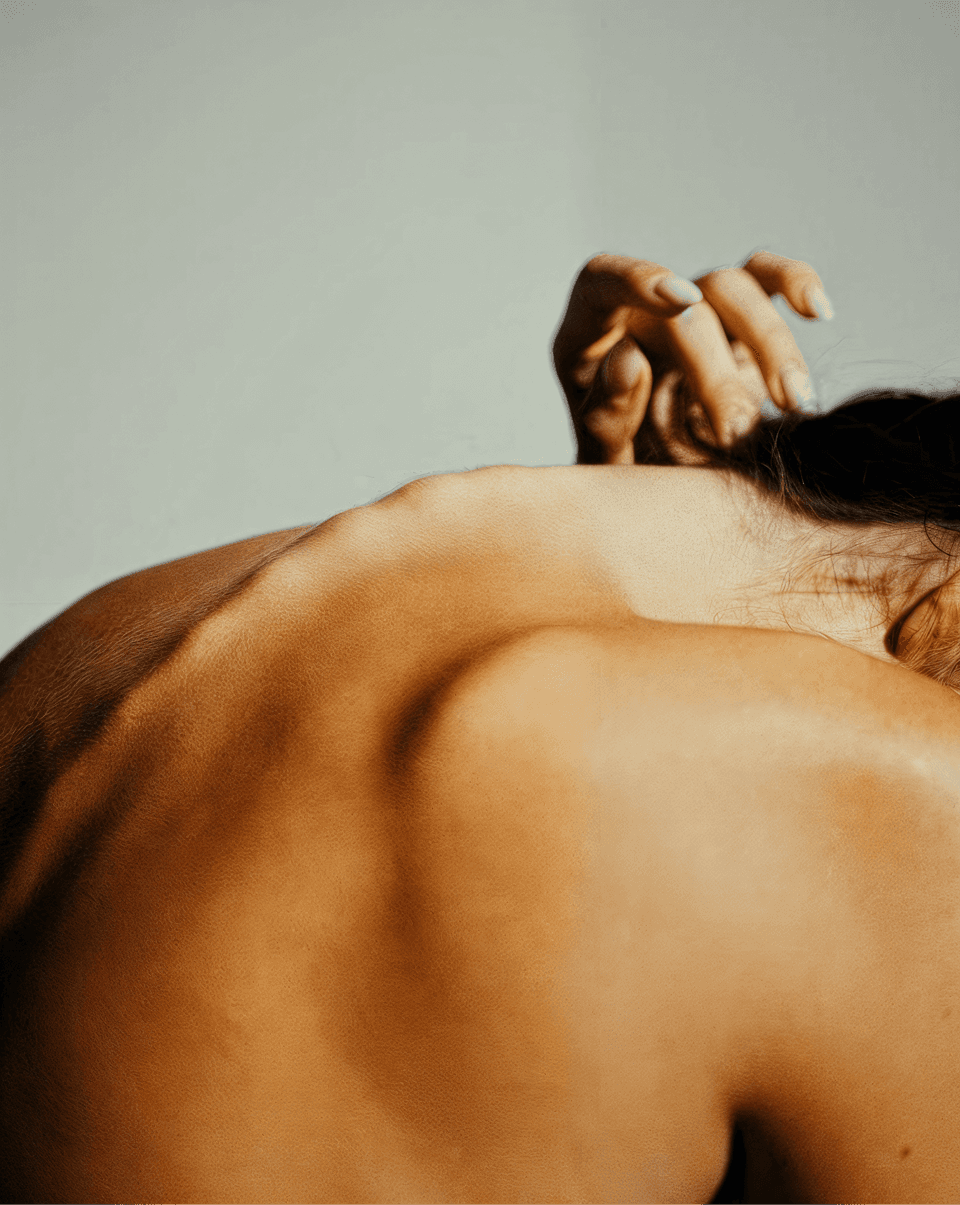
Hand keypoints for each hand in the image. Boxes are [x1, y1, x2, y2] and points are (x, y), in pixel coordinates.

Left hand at [552, 251, 832, 464]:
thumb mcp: (601, 465)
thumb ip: (604, 418)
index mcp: (587, 339)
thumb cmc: (619, 483)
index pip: (601, 281)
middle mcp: (639, 315)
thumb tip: (628, 356)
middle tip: (736, 435)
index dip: (638, 279)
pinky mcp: (738, 323)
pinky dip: (795, 285)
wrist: (658, 505)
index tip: (681, 302)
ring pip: (736, 289)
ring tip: (794, 403)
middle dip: (715, 370)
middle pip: (685, 305)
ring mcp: (693, 313)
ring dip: (770, 343)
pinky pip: (766, 281)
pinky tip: (820, 312)